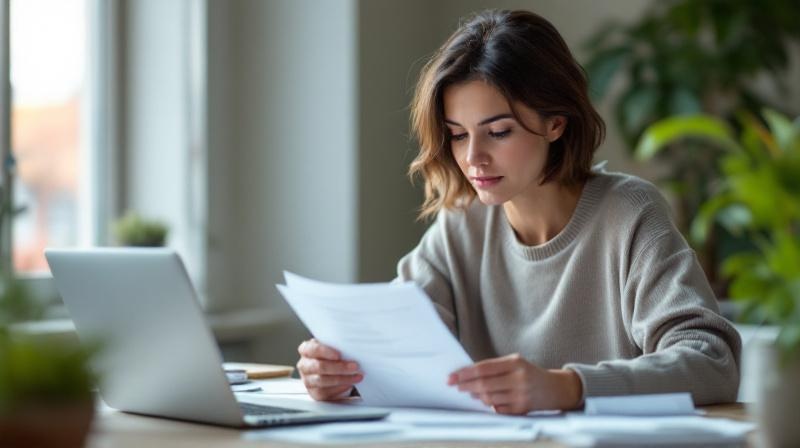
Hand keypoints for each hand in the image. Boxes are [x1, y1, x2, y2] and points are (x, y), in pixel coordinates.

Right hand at [296, 338, 362, 400]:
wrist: (329, 371)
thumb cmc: (331, 356)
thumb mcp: (332, 347)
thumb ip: (337, 346)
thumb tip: (352, 348)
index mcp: (306, 350)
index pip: (312, 349)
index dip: (325, 352)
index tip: (339, 355)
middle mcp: (304, 365)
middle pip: (319, 367)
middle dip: (339, 367)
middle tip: (354, 366)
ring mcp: (308, 380)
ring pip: (323, 381)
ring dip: (343, 378)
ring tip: (356, 376)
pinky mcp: (314, 393)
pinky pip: (326, 392)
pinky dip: (340, 388)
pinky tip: (349, 384)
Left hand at [448, 353, 582, 413]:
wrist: (554, 389)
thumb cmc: (529, 373)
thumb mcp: (515, 363)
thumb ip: (494, 368)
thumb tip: (468, 375)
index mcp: (515, 363)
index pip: (484, 368)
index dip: (466, 373)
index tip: (453, 376)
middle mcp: (519, 378)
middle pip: (484, 384)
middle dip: (466, 385)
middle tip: (455, 386)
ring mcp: (521, 395)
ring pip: (489, 398)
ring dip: (476, 396)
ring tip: (470, 392)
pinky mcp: (522, 409)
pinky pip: (498, 408)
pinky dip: (489, 405)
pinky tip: (485, 400)